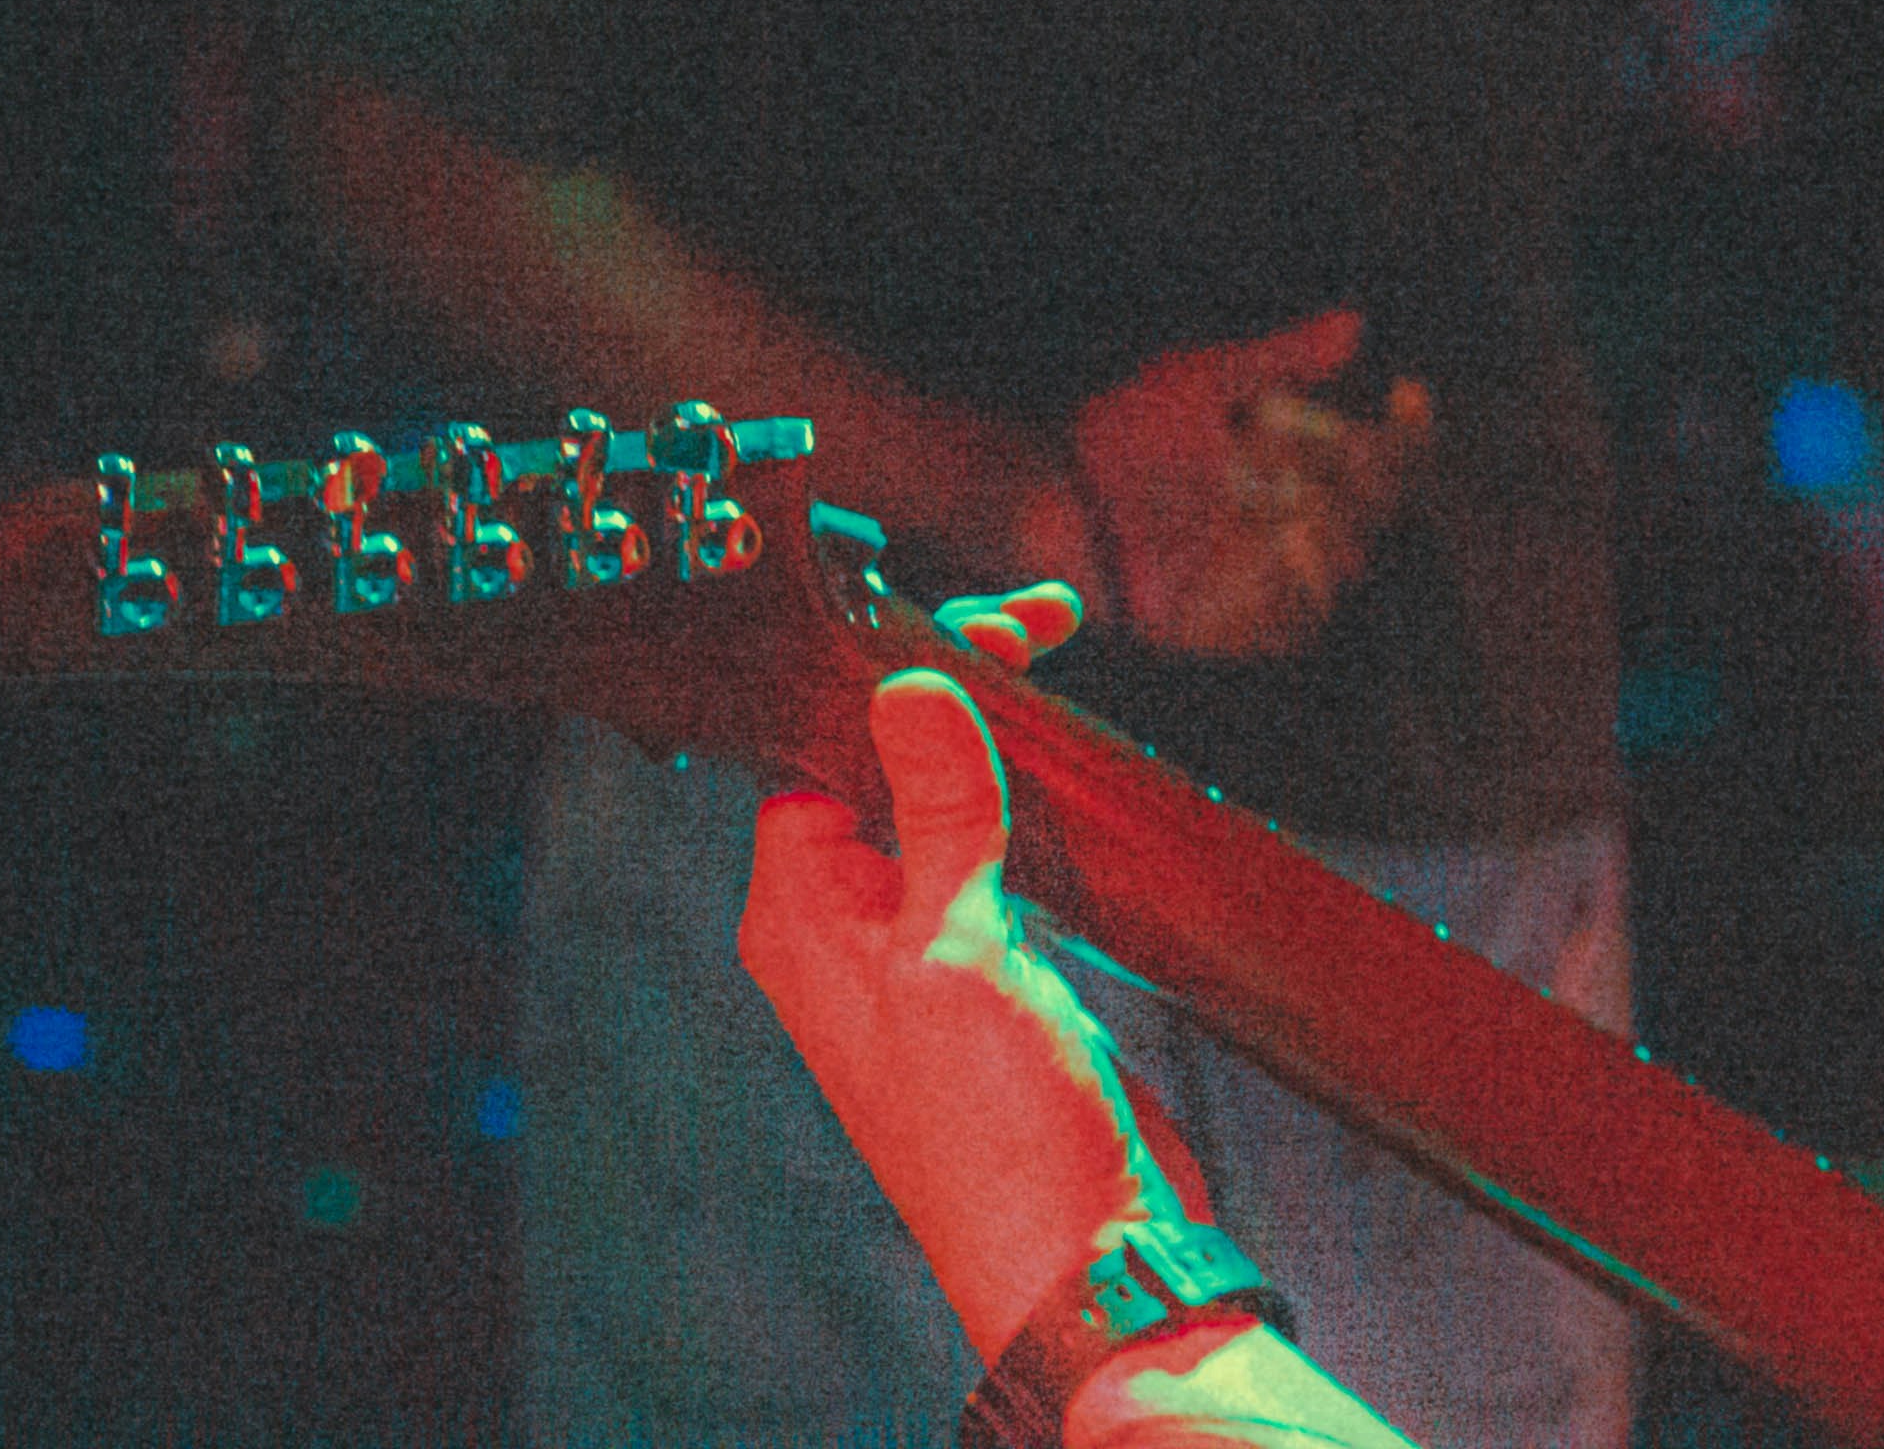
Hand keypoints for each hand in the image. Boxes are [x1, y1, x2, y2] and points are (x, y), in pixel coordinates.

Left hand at [739, 588, 1194, 1353]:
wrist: (1086, 1259)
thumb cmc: (999, 1131)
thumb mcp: (961, 949)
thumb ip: (939, 811)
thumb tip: (907, 687)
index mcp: (797, 915)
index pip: (816, 749)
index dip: (885, 675)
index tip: (972, 623)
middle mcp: (841, 930)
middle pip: (877, 770)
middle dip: (947, 695)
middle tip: (1034, 625)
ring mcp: (914, 958)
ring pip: (939, 813)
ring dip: (990, 749)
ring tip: (1047, 665)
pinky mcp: (987, 982)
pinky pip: (988, 869)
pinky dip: (1023, 816)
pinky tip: (1064, 776)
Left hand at [1065, 306, 1437, 662]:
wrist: (1055, 501)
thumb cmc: (1121, 435)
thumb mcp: (1206, 380)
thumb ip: (1281, 358)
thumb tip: (1355, 323)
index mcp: (1295, 465)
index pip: (1381, 456)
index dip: (1407, 431)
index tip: (1409, 393)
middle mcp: (1295, 521)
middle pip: (1376, 507)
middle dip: (1367, 473)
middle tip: (1343, 446)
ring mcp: (1272, 578)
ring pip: (1347, 561)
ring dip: (1336, 522)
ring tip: (1302, 493)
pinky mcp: (1243, 627)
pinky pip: (1302, 618)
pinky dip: (1304, 581)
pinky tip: (1290, 540)